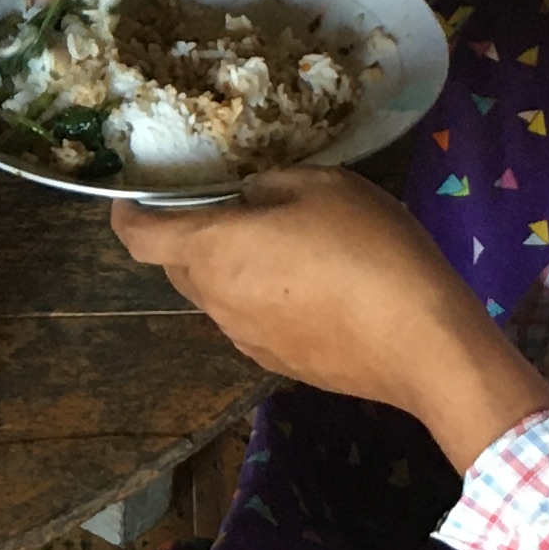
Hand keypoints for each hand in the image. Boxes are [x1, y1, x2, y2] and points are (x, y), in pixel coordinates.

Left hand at [111, 173, 548, 472]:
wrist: (421, 343)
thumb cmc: (368, 249)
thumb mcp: (324, 187)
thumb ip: (272, 186)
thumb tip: (250, 199)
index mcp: (213, 251)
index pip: (141, 237)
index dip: (127, 216)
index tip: (130, 200)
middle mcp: (215, 300)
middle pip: (177, 267)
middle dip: (187, 238)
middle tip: (228, 211)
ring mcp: (244, 338)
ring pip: (216, 295)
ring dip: (229, 270)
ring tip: (279, 248)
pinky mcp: (277, 363)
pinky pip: (249, 320)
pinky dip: (259, 299)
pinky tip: (308, 289)